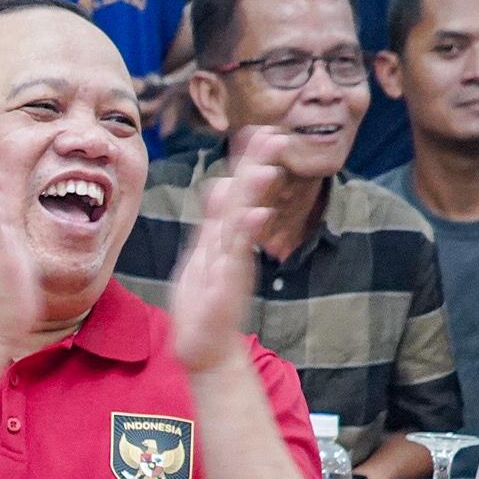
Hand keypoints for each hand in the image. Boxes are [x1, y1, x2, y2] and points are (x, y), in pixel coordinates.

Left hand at [169, 127, 281, 374]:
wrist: (206, 347)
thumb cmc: (204, 301)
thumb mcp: (204, 253)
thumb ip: (216, 220)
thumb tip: (225, 182)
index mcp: (220, 236)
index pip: (234, 190)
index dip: (244, 162)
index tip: (257, 130)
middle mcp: (229, 246)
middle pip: (244, 199)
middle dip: (256, 167)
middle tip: (274, 135)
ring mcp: (231, 264)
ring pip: (241, 222)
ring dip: (254, 196)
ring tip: (266, 167)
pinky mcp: (228, 285)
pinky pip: (237, 256)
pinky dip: (245, 236)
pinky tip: (256, 215)